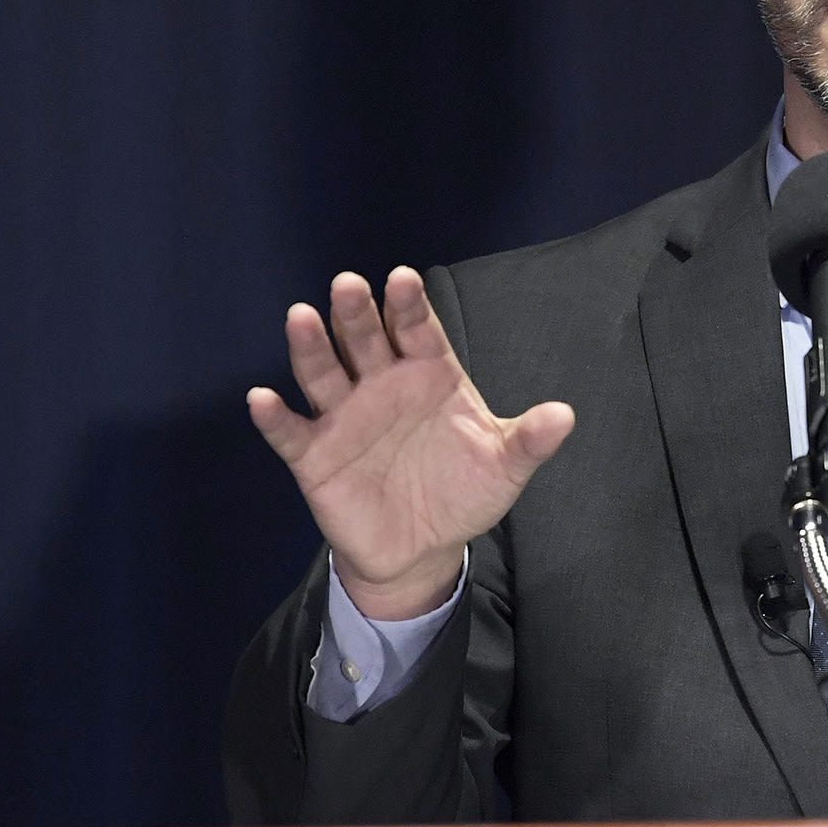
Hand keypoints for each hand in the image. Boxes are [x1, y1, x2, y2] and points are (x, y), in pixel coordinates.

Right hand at [247, 267, 573, 618]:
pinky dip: (276, 417)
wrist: (424, 547)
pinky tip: (262, 399)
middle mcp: (382, 385)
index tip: (403, 279)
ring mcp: (345, 417)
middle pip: (365, 341)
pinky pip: (291, 432)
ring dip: (310, 348)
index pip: (417, 331)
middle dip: (356, 314)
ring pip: (323, 374)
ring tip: (300, 318)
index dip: (409, 307)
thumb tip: (565, 416)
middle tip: (348, 285)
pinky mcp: (315, 455)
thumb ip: (529, 440)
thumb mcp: (504, 467)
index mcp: (429, 375)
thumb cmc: (463, 491)